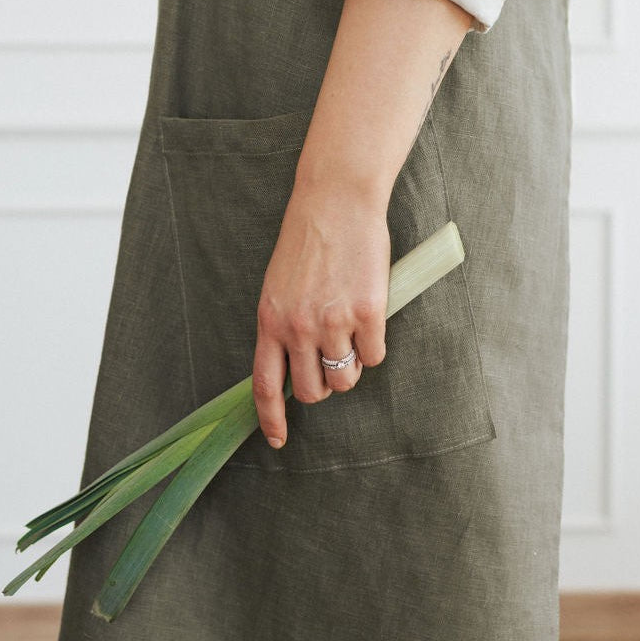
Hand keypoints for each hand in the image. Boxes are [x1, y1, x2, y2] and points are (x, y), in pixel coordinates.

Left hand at [252, 183, 389, 448]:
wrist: (336, 201)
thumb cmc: (309, 239)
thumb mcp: (280, 285)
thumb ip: (284, 325)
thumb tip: (296, 367)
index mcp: (270, 320)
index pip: (264, 385)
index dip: (270, 418)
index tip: (278, 439)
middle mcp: (298, 327)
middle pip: (312, 391)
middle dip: (324, 385)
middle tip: (332, 359)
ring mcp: (333, 321)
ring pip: (345, 378)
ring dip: (350, 366)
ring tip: (352, 333)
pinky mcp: (368, 313)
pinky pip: (374, 356)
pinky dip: (374, 344)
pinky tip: (370, 315)